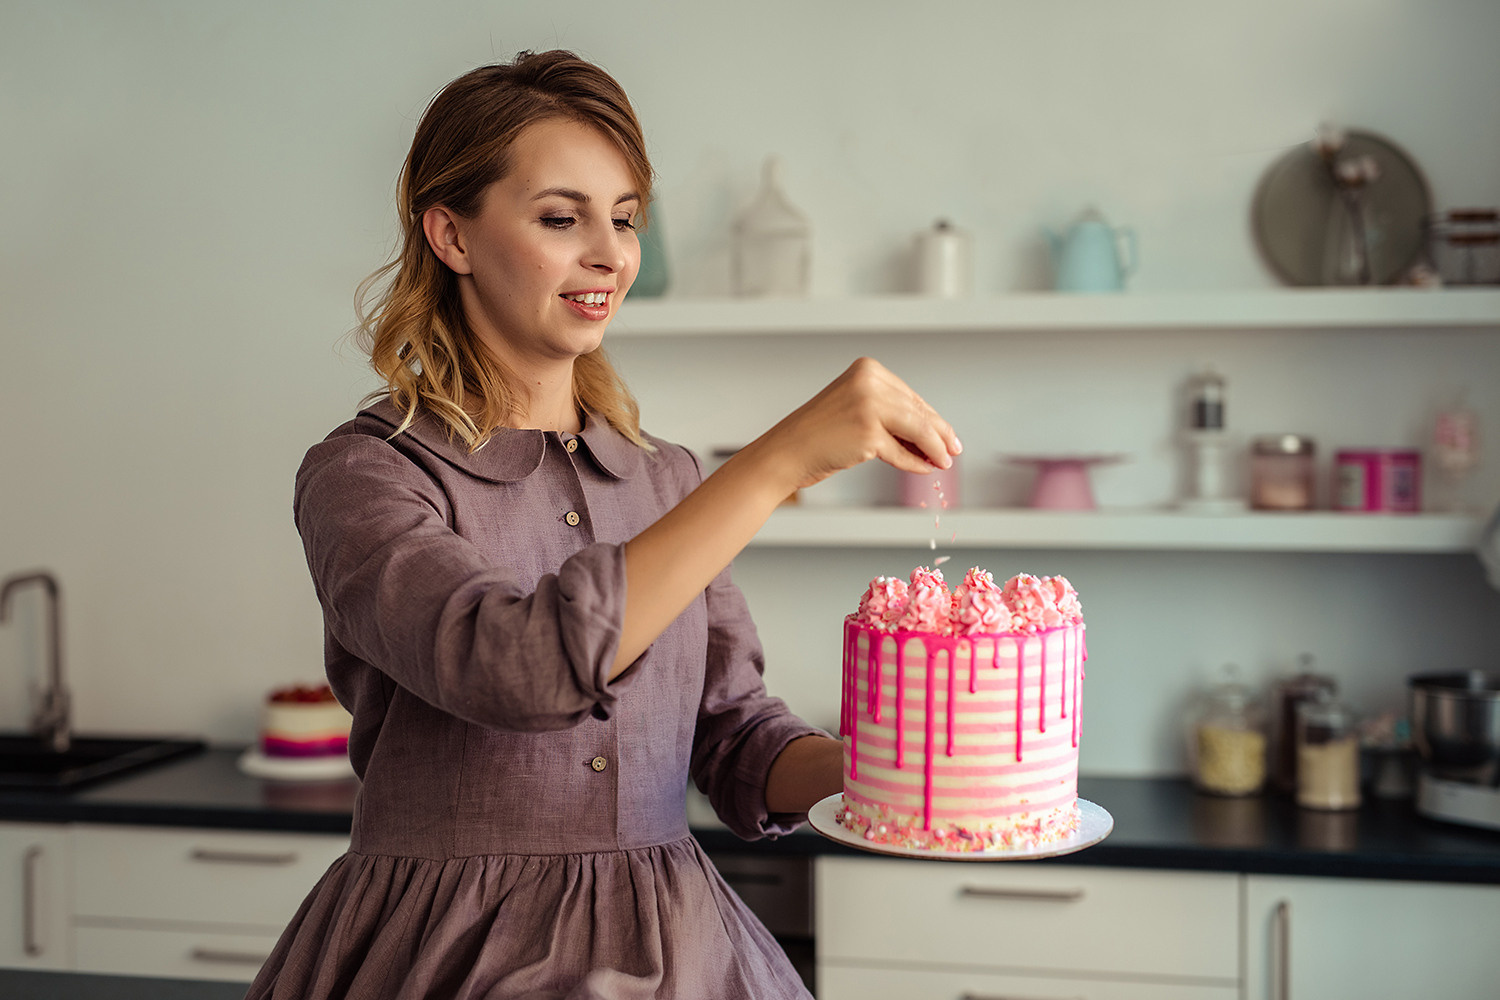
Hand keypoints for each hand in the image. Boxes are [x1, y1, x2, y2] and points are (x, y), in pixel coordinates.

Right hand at [741, 357, 961, 492]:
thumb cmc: (817, 435)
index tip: (946, 433)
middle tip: (953, 449)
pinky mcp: (868, 434)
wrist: (786, 451)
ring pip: (917, 430)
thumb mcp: (855, 411)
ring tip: (943, 462)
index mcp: (867, 370)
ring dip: (934, 449)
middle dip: (939, 434)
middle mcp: (869, 382)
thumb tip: (932, 435)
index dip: (931, 418)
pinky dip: (914, 463)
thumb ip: (890, 415)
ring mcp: (869, 406)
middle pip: (918, 411)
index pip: (910, 396)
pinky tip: (923, 468)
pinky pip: (902, 453)